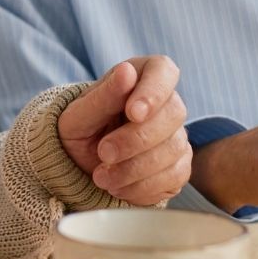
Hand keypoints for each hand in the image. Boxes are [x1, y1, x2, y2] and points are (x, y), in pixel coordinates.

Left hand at [57, 56, 190, 205]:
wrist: (79, 162)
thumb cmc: (80, 130)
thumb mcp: (79, 114)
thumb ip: (104, 95)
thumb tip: (127, 71)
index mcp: (141, 77)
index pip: (163, 71)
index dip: (153, 92)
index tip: (134, 113)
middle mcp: (165, 103)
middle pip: (174, 114)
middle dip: (136, 139)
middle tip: (103, 153)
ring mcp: (176, 136)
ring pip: (174, 149)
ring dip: (135, 168)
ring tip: (101, 176)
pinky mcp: (179, 166)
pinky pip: (174, 177)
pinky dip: (142, 187)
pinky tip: (117, 187)